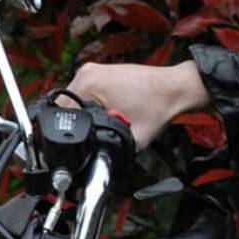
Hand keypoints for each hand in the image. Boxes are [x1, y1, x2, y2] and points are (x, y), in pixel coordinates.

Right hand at [66, 61, 209, 148]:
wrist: (177, 89)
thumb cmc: (160, 106)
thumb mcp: (132, 138)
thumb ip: (110, 152)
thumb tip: (95, 168)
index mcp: (88, 83)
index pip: (61, 114)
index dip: (71, 132)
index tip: (83, 140)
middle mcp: (87, 73)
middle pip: (67, 108)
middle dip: (81, 123)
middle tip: (102, 130)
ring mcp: (94, 70)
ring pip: (76, 102)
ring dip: (87, 115)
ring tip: (109, 119)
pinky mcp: (102, 72)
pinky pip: (87, 93)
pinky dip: (93, 105)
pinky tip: (110, 111)